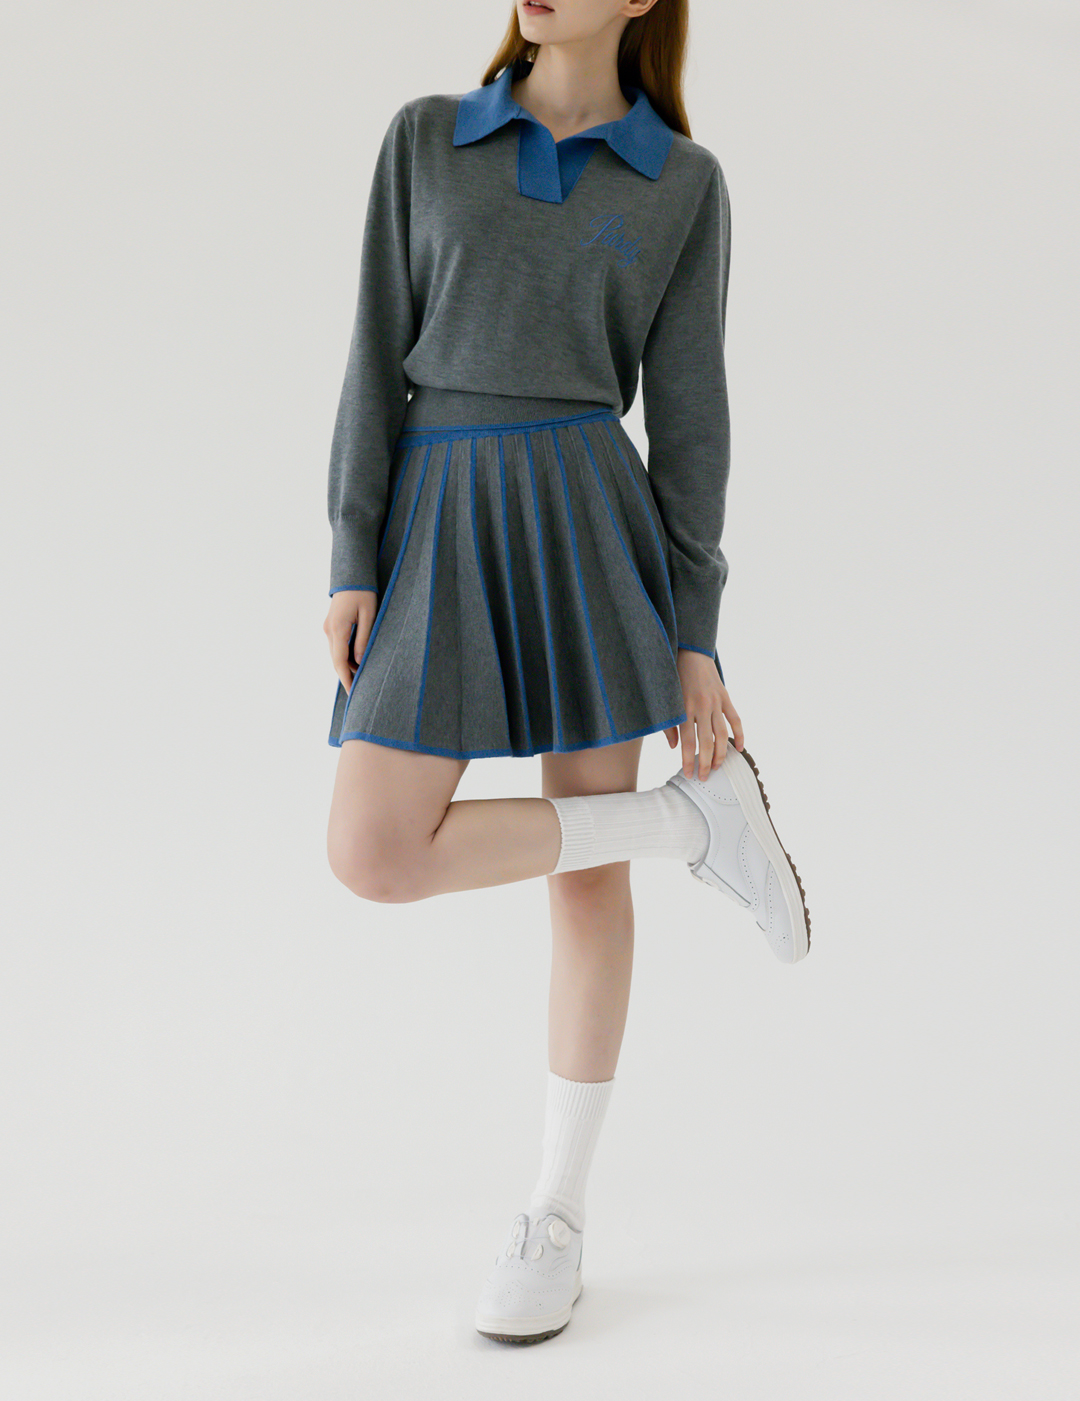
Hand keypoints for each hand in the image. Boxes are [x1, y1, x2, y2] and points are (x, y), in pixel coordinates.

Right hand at [323, 589, 378, 690]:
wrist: (352, 576)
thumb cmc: (364, 593)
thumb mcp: (369, 616)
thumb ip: (364, 639)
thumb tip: (359, 660)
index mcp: (338, 629)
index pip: (340, 661)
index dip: (346, 679)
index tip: (352, 693)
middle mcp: (329, 630)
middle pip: (336, 660)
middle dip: (347, 676)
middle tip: (358, 692)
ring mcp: (328, 628)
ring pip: (336, 654)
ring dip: (347, 666)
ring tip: (362, 678)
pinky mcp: (331, 625)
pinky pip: (338, 646)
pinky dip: (346, 656)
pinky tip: (357, 662)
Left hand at [664, 649, 743, 780]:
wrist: (690, 653)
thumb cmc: (674, 678)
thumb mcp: (667, 700)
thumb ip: (670, 724)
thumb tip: (675, 747)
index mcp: (684, 708)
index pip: (688, 742)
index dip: (688, 760)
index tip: (688, 774)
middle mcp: (701, 706)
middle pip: (706, 742)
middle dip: (706, 762)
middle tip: (704, 777)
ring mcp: (716, 702)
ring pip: (722, 734)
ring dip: (721, 753)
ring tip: (719, 767)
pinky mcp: (726, 697)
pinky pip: (735, 719)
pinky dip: (739, 734)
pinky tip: (740, 748)